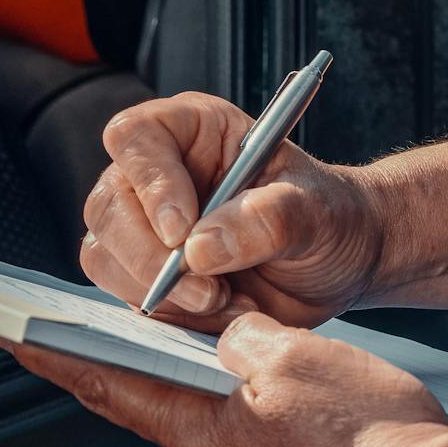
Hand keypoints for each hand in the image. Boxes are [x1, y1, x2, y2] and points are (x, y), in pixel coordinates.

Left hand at [6, 312, 447, 446]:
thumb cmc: (382, 444)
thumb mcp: (299, 355)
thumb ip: (243, 339)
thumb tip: (227, 336)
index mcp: (202, 434)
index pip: (104, 385)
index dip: (52, 356)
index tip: (9, 334)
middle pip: (159, 408)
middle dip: (148, 367)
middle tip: (139, 329)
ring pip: (215, 434)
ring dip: (217, 398)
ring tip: (257, 362)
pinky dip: (259, 430)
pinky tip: (300, 413)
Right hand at [82, 92, 387, 328]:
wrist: (340, 263)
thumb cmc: (330, 216)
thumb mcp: (317, 209)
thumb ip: (269, 218)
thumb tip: (202, 246)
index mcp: (192, 129)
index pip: (135, 138)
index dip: (150, 184)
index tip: (183, 231)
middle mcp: (158, 173)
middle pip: (109, 207)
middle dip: (152, 259)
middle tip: (211, 289)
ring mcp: (145, 226)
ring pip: (106, 257)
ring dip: (163, 294)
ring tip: (229, 301)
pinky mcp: (147, 274)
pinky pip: (128, 299)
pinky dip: (173, 317)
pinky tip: (223, 313)